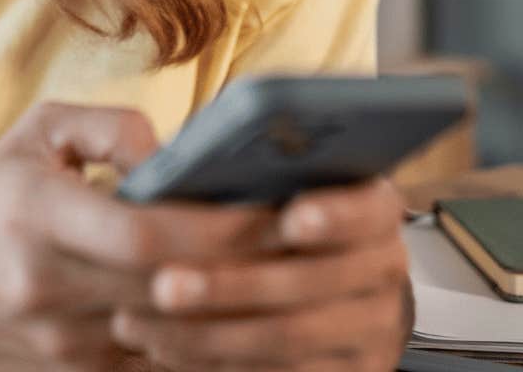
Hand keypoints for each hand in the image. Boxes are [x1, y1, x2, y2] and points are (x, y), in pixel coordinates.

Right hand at [0, 101, 287, 370]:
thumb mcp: (33, 134)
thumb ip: (108, 125)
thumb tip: (172, 151)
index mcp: (34, 213)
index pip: (141, 234)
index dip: (214, 229)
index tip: (272, 210)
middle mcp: (45, 285)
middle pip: (170, 291)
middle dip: (248, 271)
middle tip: (315, 246)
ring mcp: (61, 343)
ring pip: (173, 340)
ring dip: (242, 317)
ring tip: (305, 285)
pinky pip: (160, 368)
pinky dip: (212, 350)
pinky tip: (261, 327)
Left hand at [109, 177, 413, 370]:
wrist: (329, 289)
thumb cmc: (276, 217)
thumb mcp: (277, 181)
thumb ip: (250, 171)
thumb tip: (181, 170)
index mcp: (372, 209)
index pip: (369, 208)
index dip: (335, 214)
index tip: (292, 219)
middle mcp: (382, 268)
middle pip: (310, 282)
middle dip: (228, 286)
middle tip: (162, 284)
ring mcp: (370, 328)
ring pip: (287, 337)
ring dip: (206, 333)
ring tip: (140, 321)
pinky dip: (216, 362)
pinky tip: (167, 347)